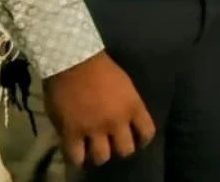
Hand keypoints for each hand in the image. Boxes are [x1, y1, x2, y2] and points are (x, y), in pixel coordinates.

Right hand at [43, 51, 154, 167]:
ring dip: (98, 155)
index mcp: (133, 107)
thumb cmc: (101, 67)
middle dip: (120, 149)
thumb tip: (126, 121)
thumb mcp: (125, 85)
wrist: (74, 61)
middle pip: (126, 150)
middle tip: (112, 145)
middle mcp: (117, 121)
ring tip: (92, 151)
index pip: (147, 132)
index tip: (137, 141)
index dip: (143, 140)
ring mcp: (94, 129)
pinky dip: (77, 158)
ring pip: (102, 157)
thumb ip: (128, 105)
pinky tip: (76, 153)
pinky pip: (76, 157)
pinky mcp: (72, 132)